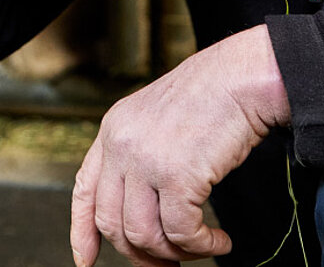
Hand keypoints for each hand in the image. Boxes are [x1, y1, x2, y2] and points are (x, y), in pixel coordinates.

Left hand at [70, 25, 289, 266]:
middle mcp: (122, 144)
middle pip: (113, 222)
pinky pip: (182, 234)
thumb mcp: (157, 117)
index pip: (84, 188)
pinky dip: (202, 246)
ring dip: (175, 253)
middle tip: (167, 265)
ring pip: (144, 235)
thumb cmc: (212, 94)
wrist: (241, 76)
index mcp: (114, 128)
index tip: (85, 259)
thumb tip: (143, 208)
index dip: (82, 229)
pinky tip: (219, 240)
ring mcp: (146, 160)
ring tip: (200, 247)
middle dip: (140, 254)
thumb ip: (140, 154)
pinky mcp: (177, 176)